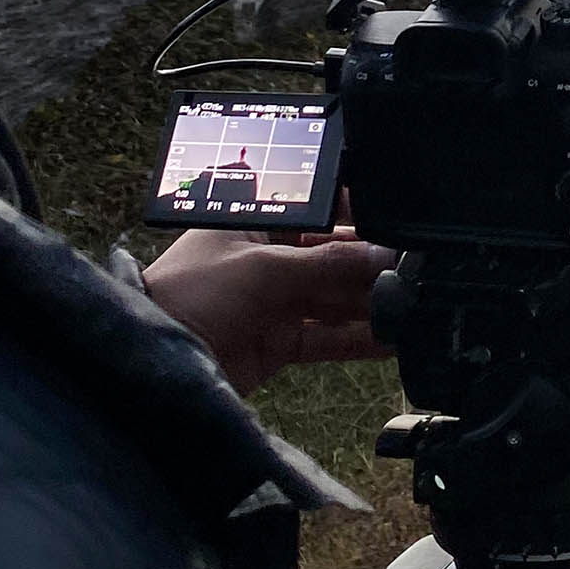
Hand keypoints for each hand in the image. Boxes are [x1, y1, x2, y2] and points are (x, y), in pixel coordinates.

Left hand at [141, 225, 390, 389]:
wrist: (154, 362)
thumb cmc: (192, 294)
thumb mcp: (265, 268)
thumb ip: (329, 264)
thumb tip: (383, 255)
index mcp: (259, 220)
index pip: (319, 206)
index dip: (357, 210)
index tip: (398, 218)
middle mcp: (270, 256)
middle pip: (334, 254)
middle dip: (372, 262)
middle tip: (415, 268)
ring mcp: (276, 300)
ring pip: (336, 296)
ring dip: (371, 302)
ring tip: (414, 304)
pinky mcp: (280, 340)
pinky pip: (329, 336)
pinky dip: (359, 339)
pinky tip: (393, 340)